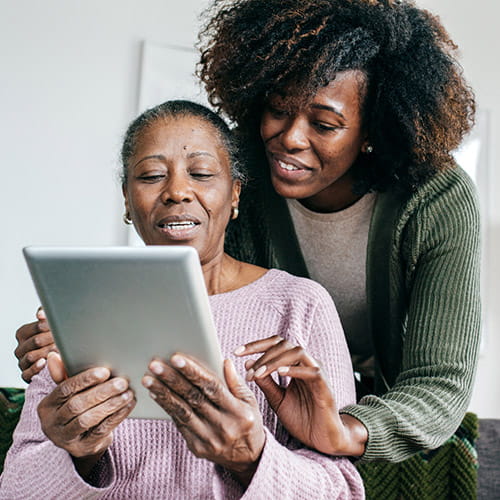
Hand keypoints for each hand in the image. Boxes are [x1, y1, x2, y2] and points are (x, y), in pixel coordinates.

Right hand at [15, 307, 57, 381]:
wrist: (56, 359)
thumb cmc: (53, 338)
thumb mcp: (50, 324)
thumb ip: (45, 314)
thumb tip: (41, 313)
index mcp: (23, 333)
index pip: (37, 327)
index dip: (51, 326)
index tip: (61, 326)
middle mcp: (20, 347)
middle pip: (36, 341)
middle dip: (52, 339)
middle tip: (65, 339)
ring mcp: (22, 362)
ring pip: (31, 356)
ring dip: (48, 353)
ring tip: (59, 350)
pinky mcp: (25, 374)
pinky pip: (27, 373)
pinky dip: (36, 368)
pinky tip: (44, 362)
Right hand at [38, 352, 135, 477]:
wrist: (80, 439)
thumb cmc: (75, 407)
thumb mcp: (68, 393)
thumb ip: (63, 375)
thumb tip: (54, 355)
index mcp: (46, 406)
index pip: (64, 389)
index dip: (85, 380)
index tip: (105, 371)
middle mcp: (52, 423)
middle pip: (77, 405)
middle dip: (102, 392)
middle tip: (122, 382)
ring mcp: (65, 439)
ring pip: (88, 420)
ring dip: (111, 404)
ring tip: (127, 393)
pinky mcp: (82, 448)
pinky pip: (101, 431)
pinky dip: (117, 416)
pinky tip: (128, 405)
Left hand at [142, 355, 265, 485]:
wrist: (248, 459)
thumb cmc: (248, 423)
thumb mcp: (250, 402)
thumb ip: (236, 382)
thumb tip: (225, 361)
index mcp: (238, 412)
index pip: (212, 387)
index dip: (193, 372)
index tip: (176, 358)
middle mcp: (223, 426)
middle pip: (193, 398)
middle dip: (172, 379)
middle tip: (155, 365)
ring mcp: (208, 439)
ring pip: (182, 411)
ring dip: (163, 393)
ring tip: (148, 379)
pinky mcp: (196, 447)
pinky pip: (179, 423)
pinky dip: (167, 407)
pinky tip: (156, 394)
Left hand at [235, 336, 366, 456]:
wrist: (323, 441)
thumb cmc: (302, 419)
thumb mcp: (277, 400)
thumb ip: (265, 383)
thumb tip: (247, 363)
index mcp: (295, 365)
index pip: (275, 344)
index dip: (256, 345)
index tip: (236, 352)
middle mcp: (307, 364)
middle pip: (284, 344)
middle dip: (263, 354)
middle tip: (248, 370)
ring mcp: (317, 373)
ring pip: (297, 352)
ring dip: (275, 361)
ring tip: (259, 374)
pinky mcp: (325, 387)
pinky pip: (312, 372)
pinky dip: (295, 370)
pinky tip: (280, 374)